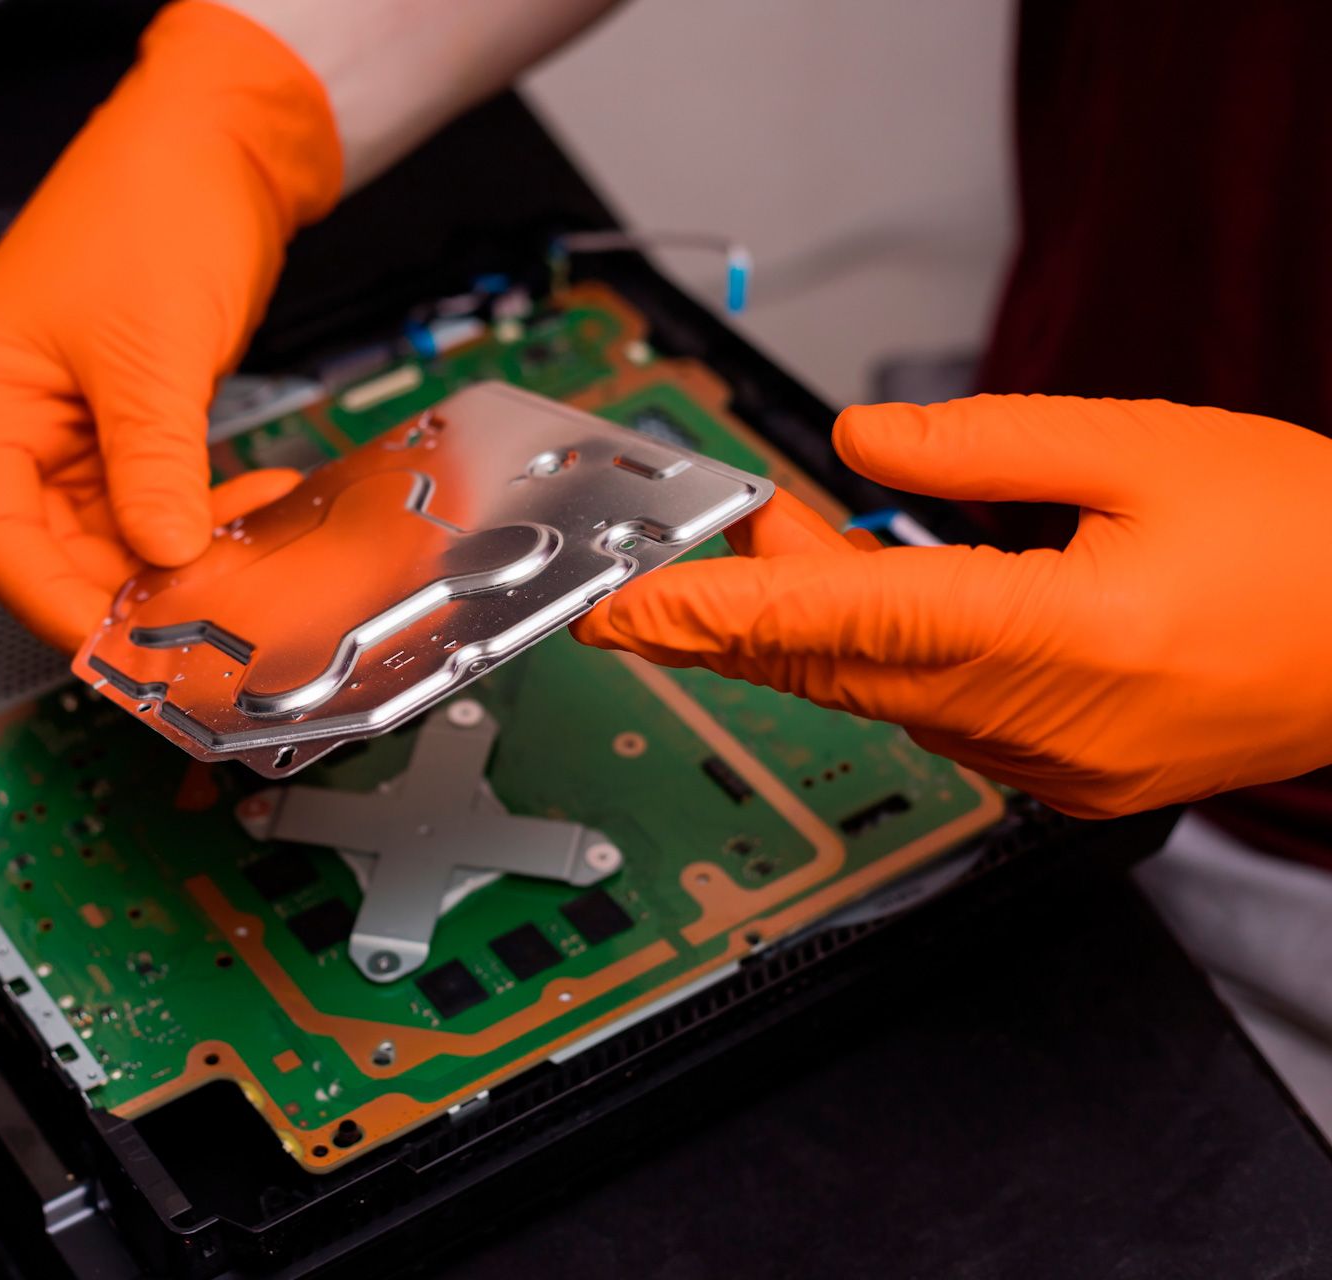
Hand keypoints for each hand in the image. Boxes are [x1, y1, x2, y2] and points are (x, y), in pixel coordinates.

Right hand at [0, 1, 340, 651]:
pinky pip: (151, 499)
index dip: (56, 602)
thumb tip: (166, 558)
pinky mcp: (126, 421)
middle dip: (125, 589)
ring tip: (232, 572)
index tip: (121, 650)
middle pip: (50, 546)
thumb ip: (154, 467)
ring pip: (109, 533)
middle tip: (194, 628)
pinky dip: (195, 520)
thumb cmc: (154, 202)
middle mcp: (12, 416)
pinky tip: (242, 520)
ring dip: (171, 560)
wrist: (224, 143)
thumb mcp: (152, 352)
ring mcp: (71, 422)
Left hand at [573, 395, 1331, 817]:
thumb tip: (858, 443)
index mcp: (1066, 639)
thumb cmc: (1315, 542)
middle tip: (691, 546)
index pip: (840, 625)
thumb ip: (984, 443)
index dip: (713, 616)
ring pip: (880, 696)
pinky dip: (881, 663)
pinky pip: (936, 720)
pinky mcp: (1072, 781)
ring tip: (776, 545)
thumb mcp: (1148, 447)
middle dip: (746, 609)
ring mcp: (1059, 769)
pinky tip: (868, 606)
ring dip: (813, 629)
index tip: (624, 609)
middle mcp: (1048, 724)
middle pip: (840, 667)